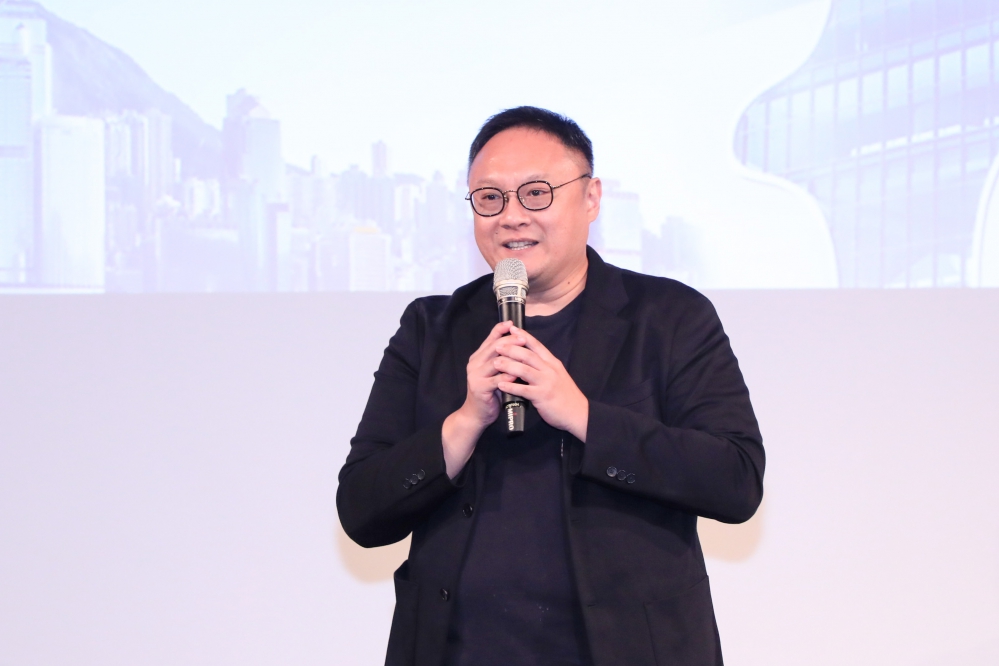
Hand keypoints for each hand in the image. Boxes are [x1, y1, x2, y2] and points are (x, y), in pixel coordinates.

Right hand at [441, 321, 517, 477]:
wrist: (476, 414)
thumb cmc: (489, 392)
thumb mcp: (494, 373)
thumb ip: (501, 360)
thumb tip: (516, 344)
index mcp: (478, 358)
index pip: (489, 339)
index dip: (500, 330)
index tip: (512, 323)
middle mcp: (474, 364)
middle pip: (494, 348)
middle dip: (509, 341)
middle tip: (523, 337)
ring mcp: (476, 376)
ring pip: (495, 362)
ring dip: (510, 356)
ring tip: (524, 353)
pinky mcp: (480, 388)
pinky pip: (497, 379)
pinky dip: (508, 375)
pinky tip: (518, 373)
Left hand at [493, 325, 588, 441]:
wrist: (578, 412)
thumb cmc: (566, 395)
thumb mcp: (557, 375)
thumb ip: (544, 366)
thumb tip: (528, 358)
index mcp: (553, 363)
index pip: (537, 345)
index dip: (524, 336)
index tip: (512, 329)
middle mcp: (550, 370)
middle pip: (528, 355)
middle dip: (512, 349)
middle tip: (498, 346)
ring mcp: (546, 383)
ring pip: (525, 370)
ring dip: (508, 365)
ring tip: (495, 363)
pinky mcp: (542, 396)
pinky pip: (524, 390)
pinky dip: (511, 386)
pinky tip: (501, 384)